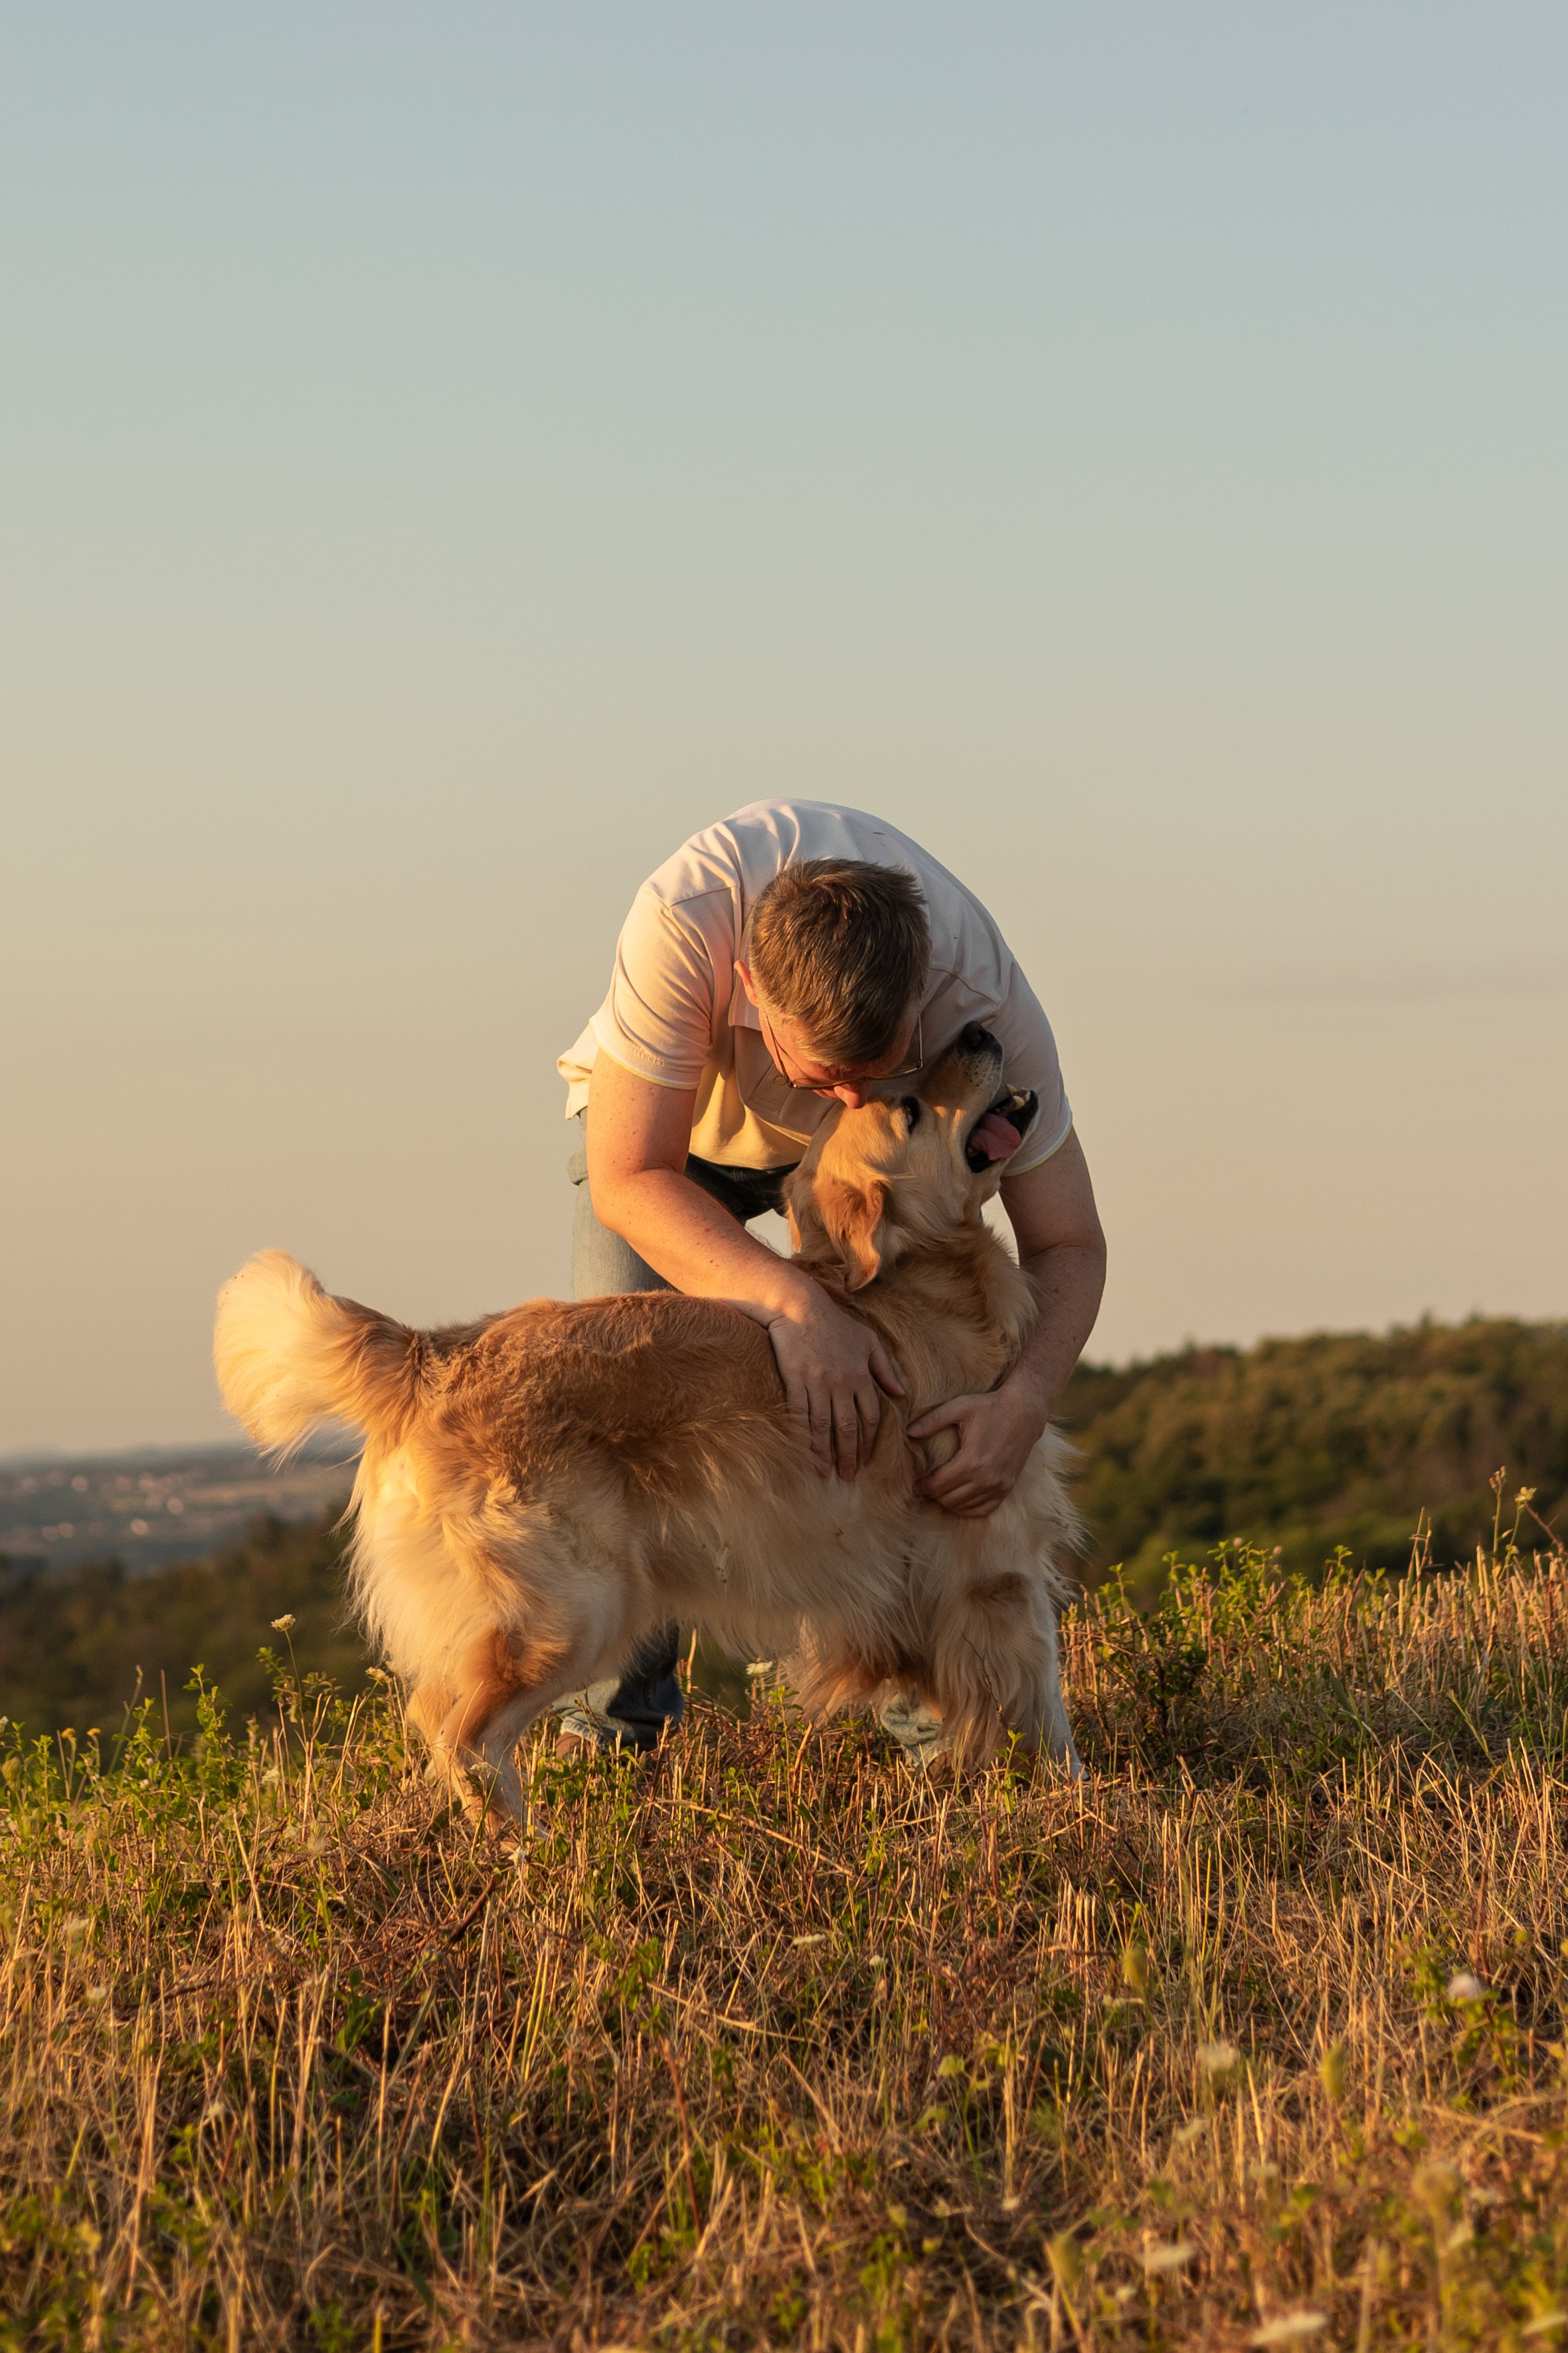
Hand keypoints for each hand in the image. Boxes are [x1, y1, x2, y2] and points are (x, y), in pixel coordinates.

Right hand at [766, 1288, 904, 1479]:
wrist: (799, 1306)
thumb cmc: (835, 1323)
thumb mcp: (868, 1340)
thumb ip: (885, 1368)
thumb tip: (901, 1393)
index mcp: (861, 1375)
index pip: (870, 1416)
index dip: (870, 1440)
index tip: (868, 1457)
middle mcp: (841, 1383)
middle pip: (848, 1427)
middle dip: (849, 1455)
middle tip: (849, 1476)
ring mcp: (817, 1382)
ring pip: (823, 1426)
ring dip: (825, 1452)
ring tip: (824, 1473)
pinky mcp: (795, 1380)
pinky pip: (800, 1413)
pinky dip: (803, 1435)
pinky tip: (803, 1451)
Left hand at [907, 1383, 1045, 1516]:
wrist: (1025, 1412)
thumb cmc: (990, 1407)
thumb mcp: (960, 1406)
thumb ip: (933, 1419)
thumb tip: (909, 1432)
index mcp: (972, 1460)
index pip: (938, 1485)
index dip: (923, 1486)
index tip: (916, 1481)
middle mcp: (986, 1478)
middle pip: (949, 1500)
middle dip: (934, 1494)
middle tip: (927, 1485)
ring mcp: (999, 1486)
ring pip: (964, 1507)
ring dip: (948, 1501)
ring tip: (941, 1490)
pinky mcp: (1007, 1488)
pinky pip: (983, 1509)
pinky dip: (968, 1508)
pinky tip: (959, 1498)